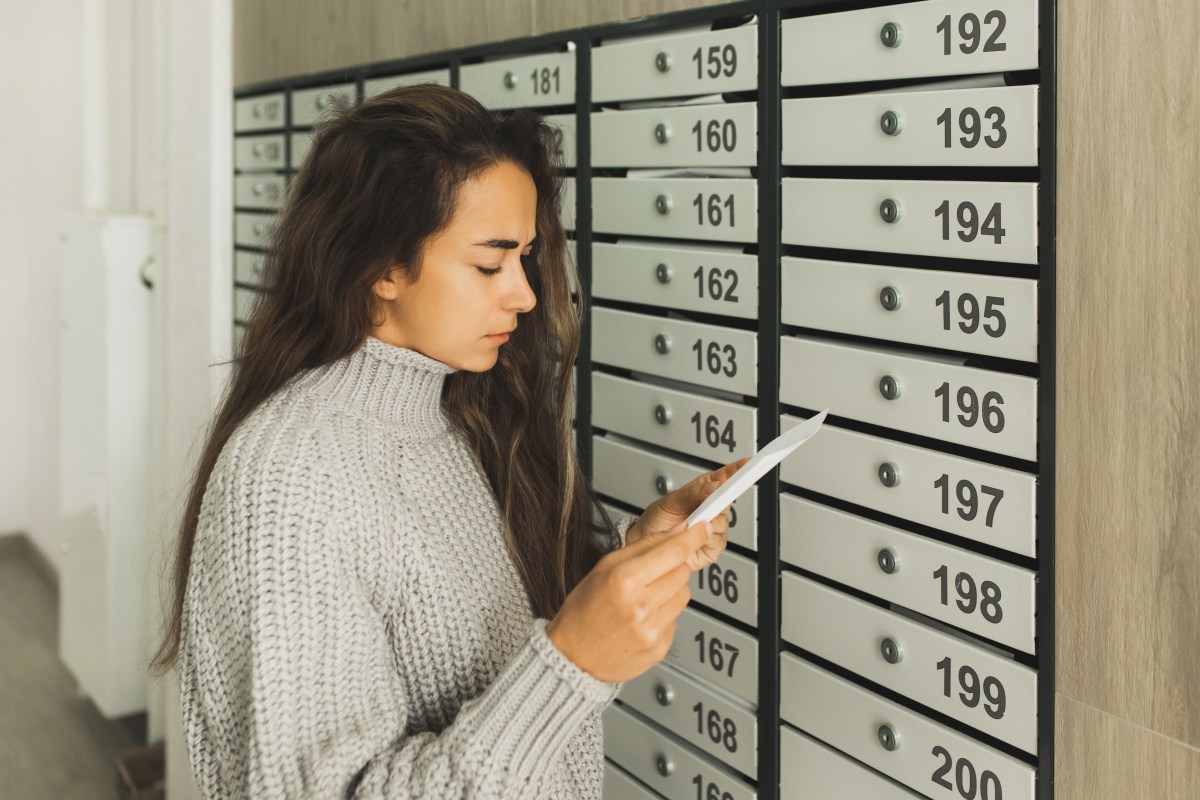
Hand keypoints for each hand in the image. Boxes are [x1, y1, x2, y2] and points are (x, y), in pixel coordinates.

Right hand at [546, 518, 712, 682]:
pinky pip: (676, 618)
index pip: (674, 551)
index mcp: (624, 580)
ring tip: (644, 598)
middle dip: (672, 566)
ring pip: (684, 595)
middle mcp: (641, 605)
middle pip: (682, 571)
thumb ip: (642, 547)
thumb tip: (674, 532)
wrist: (573, 658)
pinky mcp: (660, 647)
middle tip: (651, 572)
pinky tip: (643, 618)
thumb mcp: (604, 568)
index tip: (703, 527)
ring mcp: (653, 629)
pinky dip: (664, 614)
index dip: (693, 536)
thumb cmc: (583, 612)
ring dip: (670, 591)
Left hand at [626, 456, 748, 570]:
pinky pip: (719, 540)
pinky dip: (707, 538)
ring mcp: (715, 525)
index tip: (749, 463)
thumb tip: (712, 487)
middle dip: (719, 501)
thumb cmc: (657, 519)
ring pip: (724, 521)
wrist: (647, 543)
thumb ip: (692, 493)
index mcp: (704, 489)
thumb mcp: (670, 501)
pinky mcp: (714, 544)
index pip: (726, 476)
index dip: (739, 469)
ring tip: (689, 523)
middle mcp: (713, 507)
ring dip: (708, 522)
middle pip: (729, 499)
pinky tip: (695, 536)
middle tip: (706, 504)